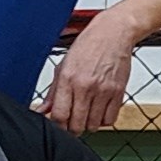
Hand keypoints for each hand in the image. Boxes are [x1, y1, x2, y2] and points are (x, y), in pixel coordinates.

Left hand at [41, 14, 138, 130]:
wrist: (113, 33)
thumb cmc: (88, 46)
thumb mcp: (64, 65)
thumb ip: (53, 91)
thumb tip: (42, 110)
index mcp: (68, 78)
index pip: (59, 115)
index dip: (57, 125)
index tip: (58, 124)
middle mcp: (85, 86)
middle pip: (76, 125)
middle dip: (72, 128)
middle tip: (72, 121)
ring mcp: (103, 90)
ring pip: (93, 126)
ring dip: (88, 124)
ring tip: (86, 113)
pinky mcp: (118, 92)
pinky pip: (110, 120)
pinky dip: (103, 120)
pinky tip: (99, 110)